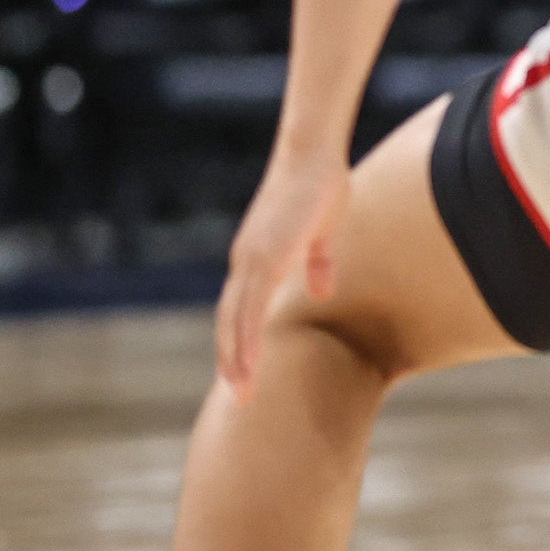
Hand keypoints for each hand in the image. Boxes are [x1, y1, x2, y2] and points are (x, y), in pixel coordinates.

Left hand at [216, 152, 349, 392]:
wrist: (312, 155)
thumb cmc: (319, 187)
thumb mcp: (320, 234)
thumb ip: (318, 263)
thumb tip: (321, 289)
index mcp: (256, 258)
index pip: (238, 309)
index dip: (238, 342)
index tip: (242, 373)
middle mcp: (245, 262)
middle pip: (228, 321)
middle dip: (231, 359)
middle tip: (238, 395)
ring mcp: (252, 259)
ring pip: (234, 320)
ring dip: (236, 357)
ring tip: (241, 390)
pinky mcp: (266, 256)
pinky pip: (251, 306)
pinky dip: (246, 336)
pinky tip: (250, 360)